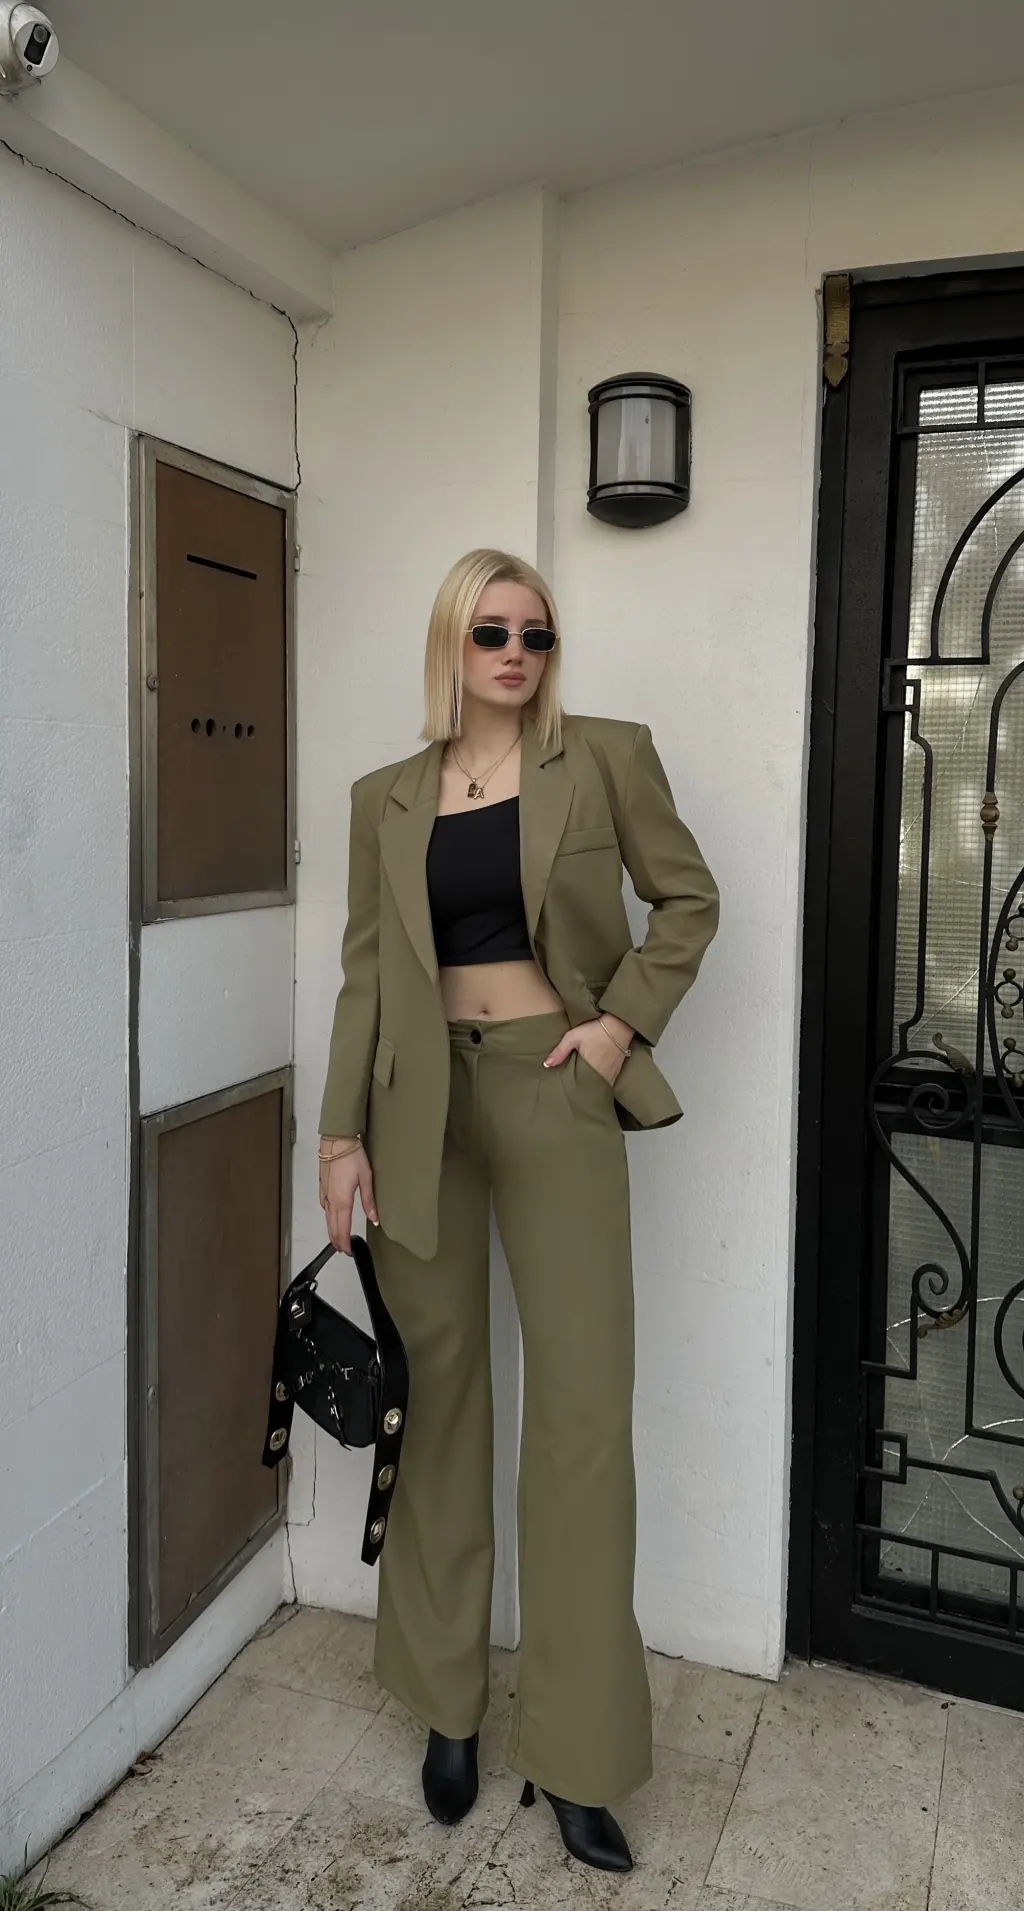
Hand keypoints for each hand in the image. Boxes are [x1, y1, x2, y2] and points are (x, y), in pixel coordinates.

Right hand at [319, 1138, 377, 1253]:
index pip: (342, 1228)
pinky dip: (327, 1217)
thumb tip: (374, 1219)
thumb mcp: (366, 1178)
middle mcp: (331, 1200)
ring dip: (331, 1229)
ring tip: (336, 1238)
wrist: (337, 1140)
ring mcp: (325, 1193)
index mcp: (342, 1201)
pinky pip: (324, 1206)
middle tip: (342, 1250)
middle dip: (337, 1239)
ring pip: (327, 1217)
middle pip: (332, 1226)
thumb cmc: (352, 1156)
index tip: (348, 1251)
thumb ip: (369, 1201)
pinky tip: (330, 1216)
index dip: (344, 1241)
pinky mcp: (322, 1186)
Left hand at [543, 1014, 633, 1086]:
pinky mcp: (617, 1070)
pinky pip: (608, 1082)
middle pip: (590, 1089)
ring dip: (591, 1087)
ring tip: (583, 1087)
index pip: (580, 1087)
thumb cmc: (595, 1029)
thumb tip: (546, 1065)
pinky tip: (595, 1079)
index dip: (573, 1091)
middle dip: (582, 1090)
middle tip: (573, 1092)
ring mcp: (612, 1073)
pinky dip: (601, 1082)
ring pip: (599, 1086)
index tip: (567, 1092)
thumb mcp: (573, 1037)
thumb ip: (560, 1051)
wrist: (619, 1024)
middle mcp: (602, 1074)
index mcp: (589, 1069)